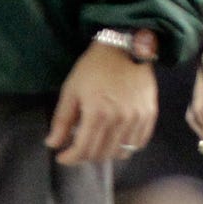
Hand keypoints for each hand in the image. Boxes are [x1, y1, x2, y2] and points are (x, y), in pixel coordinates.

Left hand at [45, 41, 158, 165]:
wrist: (125, 45)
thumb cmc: (95, 66)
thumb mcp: (72, 88)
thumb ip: (61, 119)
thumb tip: (53, 144)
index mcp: (97, 113)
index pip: (82, 150)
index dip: (69, 158)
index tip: (62, 156)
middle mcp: (119, 119)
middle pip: (100, 154)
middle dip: (85, 156)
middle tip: (78, 148)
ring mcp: (137, 117)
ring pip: (120, 152)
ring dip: (106, 153)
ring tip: (98, 143)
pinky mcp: (149, 113)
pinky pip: (139, 143)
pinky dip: (127, 146)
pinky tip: (117, 138)